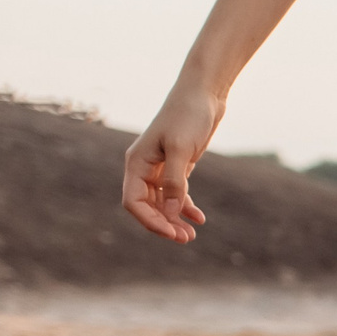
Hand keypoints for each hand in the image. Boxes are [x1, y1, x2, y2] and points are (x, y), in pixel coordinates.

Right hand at [120, 79, 223, 243]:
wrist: (203, 95)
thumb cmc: (188, 116)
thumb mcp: (181, 148)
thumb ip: (175, 180)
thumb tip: (172, 212)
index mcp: (136, 162)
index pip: (133, 201)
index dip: (150, 220)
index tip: (171, 232)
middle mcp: (144, 167)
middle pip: (147, 206)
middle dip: (164, 224)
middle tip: (185, 239)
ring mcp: (160, 168)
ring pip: (162, 202)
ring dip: (174, 219)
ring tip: (191, 236)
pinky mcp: (177, 166)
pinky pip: (176, 194)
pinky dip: (186, 207)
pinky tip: (199, 219)